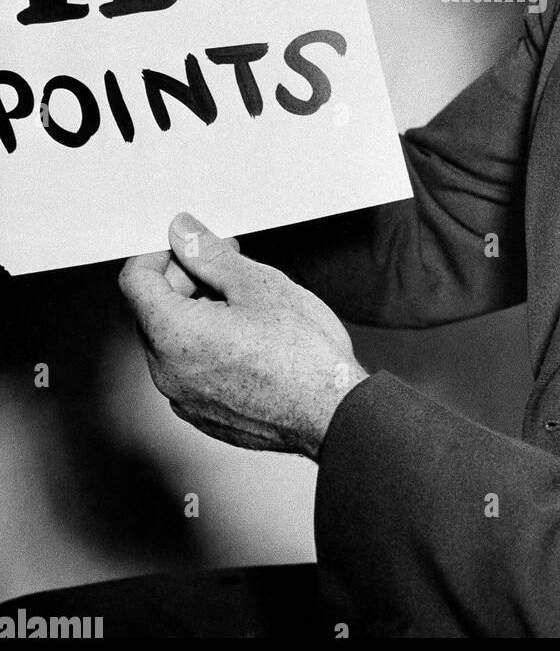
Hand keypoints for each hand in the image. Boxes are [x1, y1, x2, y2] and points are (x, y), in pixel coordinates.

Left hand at [119, 213, 367, 460]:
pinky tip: (247, 340)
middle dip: (184, 281)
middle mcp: (168, 373)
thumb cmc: (303, 355)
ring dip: (198, 314)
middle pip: (153, 311)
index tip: (187, 247)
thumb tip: (183, 233)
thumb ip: (209, 255)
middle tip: (226, 268)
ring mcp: (185, 399)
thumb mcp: (257, 285)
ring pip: (174, 342)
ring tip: (246, 305)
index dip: (159, 254)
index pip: (135, 281)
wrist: (333, 412)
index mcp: (173, 335)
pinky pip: (191, 371)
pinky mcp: (204, 416)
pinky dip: (208, 348)